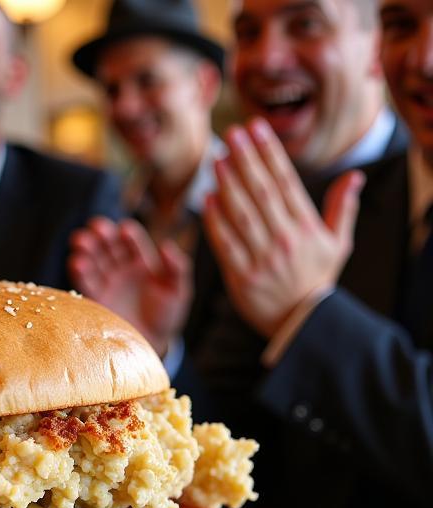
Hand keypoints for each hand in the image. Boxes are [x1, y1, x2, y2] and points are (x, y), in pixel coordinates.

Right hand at [68, 217, 189, 357]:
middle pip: (109, 246)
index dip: (128, 235)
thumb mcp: (179, 291)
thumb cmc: (167, 316)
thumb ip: (177, 268)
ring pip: (94, 261)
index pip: (132, 242)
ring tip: (80, 240)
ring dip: (86, 249)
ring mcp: (107, 283)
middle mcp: (121, 269)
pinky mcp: (95, 300)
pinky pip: (85, 282)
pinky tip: (76, 262)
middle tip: (95, 227)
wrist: (151, 344)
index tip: (124, 230)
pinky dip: (79, 271)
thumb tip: (165, 245)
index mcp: (141, 262)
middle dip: (102, 235)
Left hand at [203, 118, 363, 337]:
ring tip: (217, 159)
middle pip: (261, 191)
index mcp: (306, 227)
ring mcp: (262, 258)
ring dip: (227, 184)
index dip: (269, 152)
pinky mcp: (242, 277)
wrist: (303, 324)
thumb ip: (342, 208)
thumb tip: (355, 175)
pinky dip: (215, 222)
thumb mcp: (339, 244)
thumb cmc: (318, 281)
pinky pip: (225, 244)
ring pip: (241, 214)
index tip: (256, 128)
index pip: (285, 181)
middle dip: (245, 160)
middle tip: (231, 135)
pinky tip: (206, 200)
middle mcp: (284, 239)